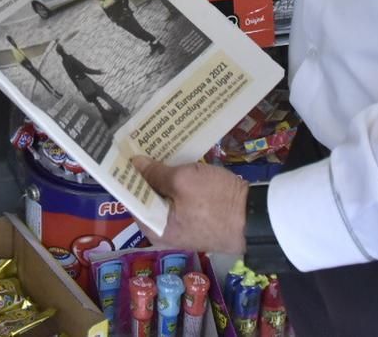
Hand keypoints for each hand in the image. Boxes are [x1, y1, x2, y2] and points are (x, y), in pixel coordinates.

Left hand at [131, 157, 248, 252]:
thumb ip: (156, 173)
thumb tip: (135, 164)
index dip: (127, 176)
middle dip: (145, 173)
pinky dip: (178, 182)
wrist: (256, 218)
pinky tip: (176, 162)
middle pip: (147, 197)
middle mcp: (164, 232)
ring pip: (165, 196)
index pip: (131, 199)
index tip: (121, 154)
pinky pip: (180, 198)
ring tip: (154, 148)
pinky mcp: (197, 218)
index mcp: (155, 229)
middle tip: (138, 146)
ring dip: (162, 175)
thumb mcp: (184, 181)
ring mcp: (182, 226)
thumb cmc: (216, 203)